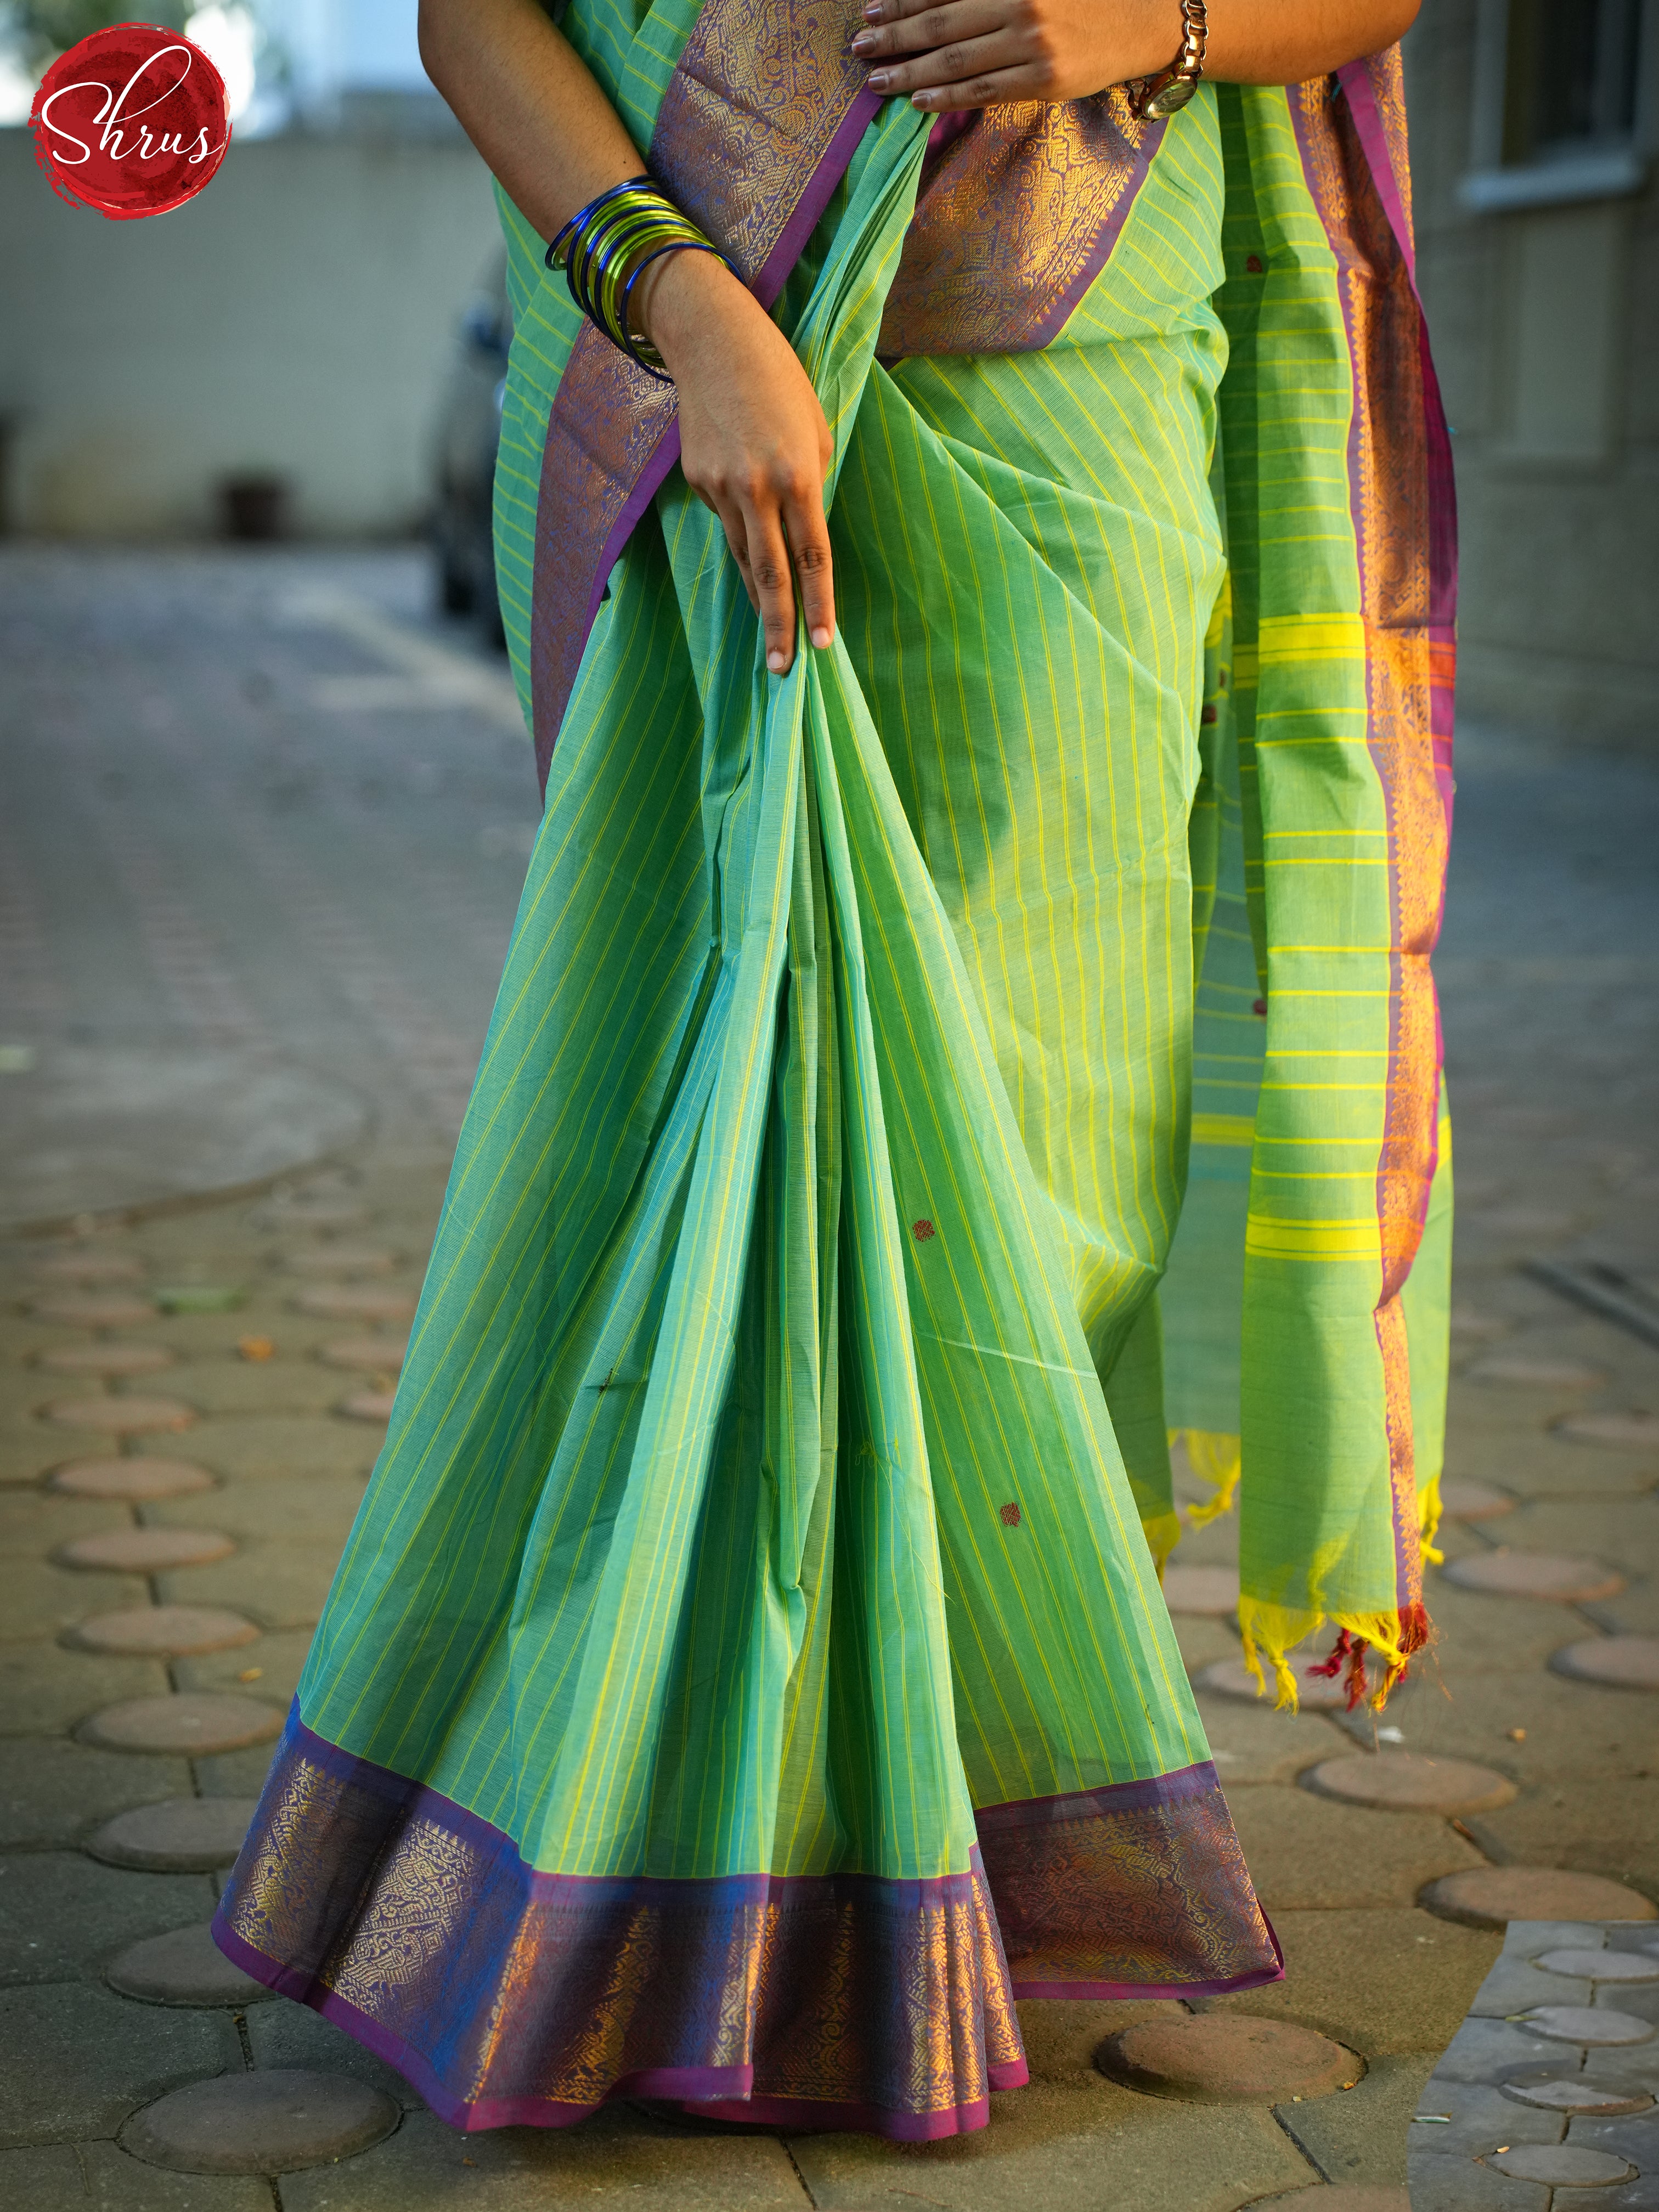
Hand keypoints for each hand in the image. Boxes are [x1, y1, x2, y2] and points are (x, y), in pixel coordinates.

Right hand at [635, 248, 833, 675]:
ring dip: (759, 601)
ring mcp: (720, 487)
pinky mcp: (698, 482)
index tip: (822, 644)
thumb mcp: (815, 430)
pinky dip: (742, 542)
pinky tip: (751, 551)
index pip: (813, 557)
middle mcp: (755, 488)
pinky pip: (726, 523)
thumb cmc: (779, 380)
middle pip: (770, 574)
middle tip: (781, 669)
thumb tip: (806, 535)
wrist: (712, 339)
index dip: (818, 605)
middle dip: (778, 626)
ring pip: (743, 557)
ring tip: (771, 640)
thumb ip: (813, 486)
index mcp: (796, 475)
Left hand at [850, 0, 1172, 109]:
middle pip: (940, 24)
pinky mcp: (1044, 80)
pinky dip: (946, 96)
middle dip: (894, 36)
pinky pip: (984, 91)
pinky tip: (917, 100)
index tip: (871, 8)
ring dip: (908, 72)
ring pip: (955, 61)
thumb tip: (939, 0)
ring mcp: (1032, 44)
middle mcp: (1019, 3)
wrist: (1148, 18)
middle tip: (860, 47)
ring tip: (876, 80)